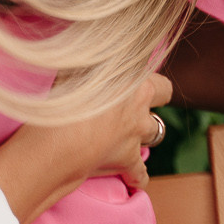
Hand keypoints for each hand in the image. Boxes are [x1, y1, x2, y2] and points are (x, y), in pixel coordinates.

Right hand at [0, 72, 172, 223]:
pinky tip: (130, 177)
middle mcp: (141, 105)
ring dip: (144, 131)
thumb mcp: (75, 65)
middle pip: (164, 95)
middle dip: (154, 97)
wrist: (59, 139)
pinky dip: (135, 175)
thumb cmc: (63, 97)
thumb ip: (89, 59)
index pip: (156, 75)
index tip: (129, 78)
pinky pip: (140, 173)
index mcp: (133, 79)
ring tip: (129, 132)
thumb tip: (86, 45)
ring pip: (156, 132)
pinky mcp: (127, 161)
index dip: (144, 77)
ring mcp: (136, 134)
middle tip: (135, 101)